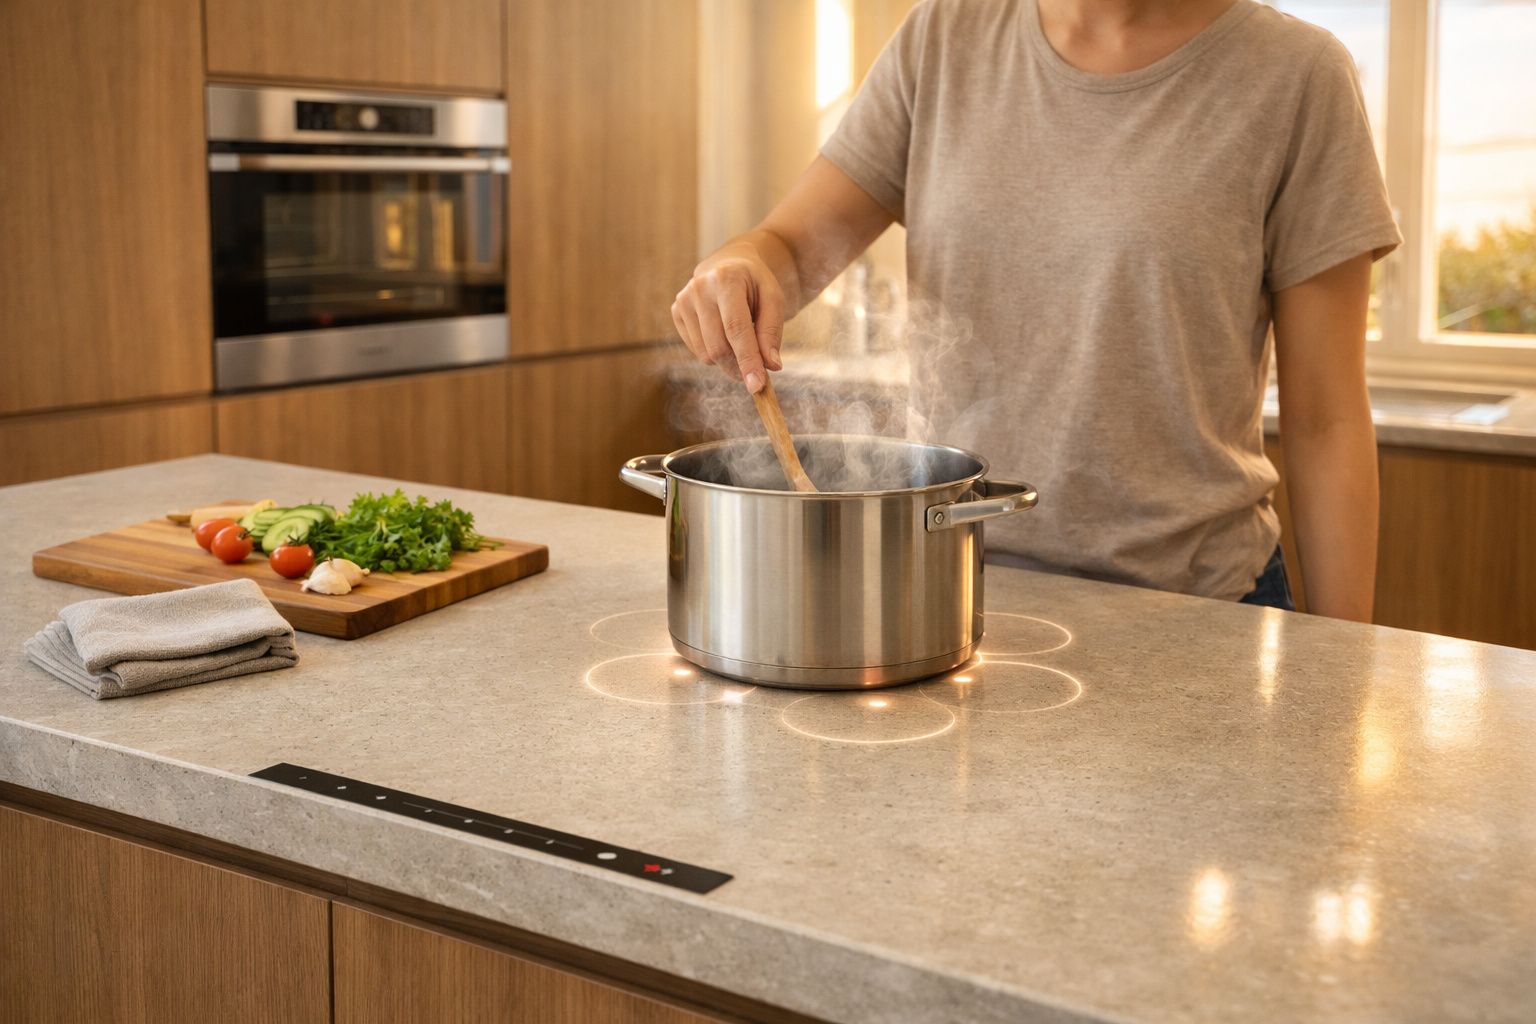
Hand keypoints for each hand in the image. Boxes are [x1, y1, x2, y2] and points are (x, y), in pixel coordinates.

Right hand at [672, 244, 784, 393]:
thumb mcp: (773, 300)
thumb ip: (772, 332)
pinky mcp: (676, 312)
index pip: (736, 329)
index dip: (747, 360)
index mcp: (726, 279)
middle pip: (718, 347)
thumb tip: (771, 366)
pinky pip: (697, 350)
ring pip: (706, 354)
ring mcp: (683, 300)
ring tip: (740, 340)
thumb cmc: (756, 285)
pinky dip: (714, 352)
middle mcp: (699, 288)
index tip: (757, 386)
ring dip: (728, 360)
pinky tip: (722, 333)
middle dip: (739, 366)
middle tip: (756, 371)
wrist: (730, 265)